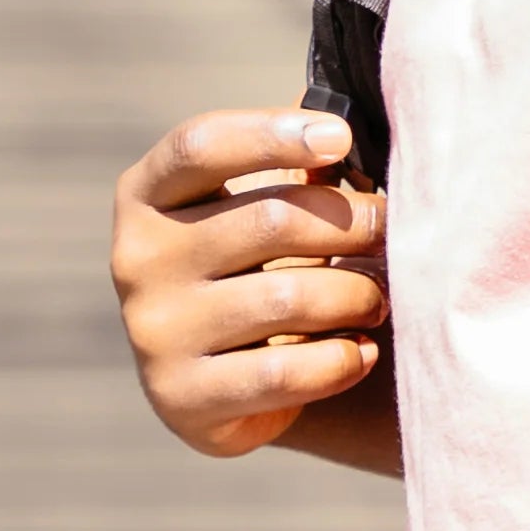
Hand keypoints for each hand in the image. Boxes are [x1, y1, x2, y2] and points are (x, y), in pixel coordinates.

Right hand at [112, 106, 390, 457]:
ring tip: (380, 299)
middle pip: (269, 220)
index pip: (201, 145)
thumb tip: (351, 132)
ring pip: (288, 299)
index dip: (273, 133)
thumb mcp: (257, 204)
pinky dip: (342, 359)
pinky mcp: (183, 398)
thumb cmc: (251, 265)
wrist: (219, 381)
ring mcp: (153, 333)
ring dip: (358, 295)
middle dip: (353, 223)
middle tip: (392, 231)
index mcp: (145, 195)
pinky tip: (362, 349)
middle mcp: (137, 260)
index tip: (342, 137)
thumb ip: (293, 164)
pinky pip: (286, 373)